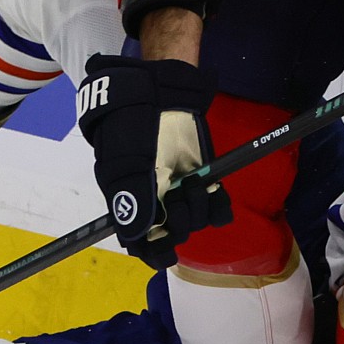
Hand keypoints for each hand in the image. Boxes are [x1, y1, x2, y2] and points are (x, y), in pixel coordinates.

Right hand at [74, 53, 229, 259]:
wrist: (156, 91)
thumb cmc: (130, 124)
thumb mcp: (125, 160)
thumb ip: (131, 197)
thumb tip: (136, 236)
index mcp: (130, 202)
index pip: (141, 243)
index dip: (152, 252)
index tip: (164, 251)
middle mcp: (157, 201)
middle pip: (172, 234)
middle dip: (178, 223)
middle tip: (177, 195)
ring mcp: (181, 190)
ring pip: (195, 221)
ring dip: (197, 209)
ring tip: (191, 180)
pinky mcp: (203, 178)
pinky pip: (218, 207)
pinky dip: (219, 205)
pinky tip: (215, 191)